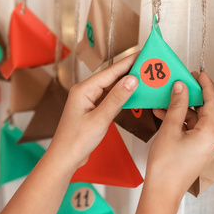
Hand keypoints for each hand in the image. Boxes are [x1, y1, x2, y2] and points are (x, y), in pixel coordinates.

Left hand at [48, 53, 138, 170]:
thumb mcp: (100, 119)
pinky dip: (122, 96)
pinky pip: (110, 98)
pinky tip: (133, 94)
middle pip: (111, 77)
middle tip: (148, 64)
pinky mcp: (92, 110)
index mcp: (83, 89)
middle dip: (129, 71)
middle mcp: (85, 92)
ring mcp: (88, 101)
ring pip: (111, 88)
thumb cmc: (76, 141)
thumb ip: (117, 98)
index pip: (110, 72)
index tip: (142, 54)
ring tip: (145, 77)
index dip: (127, 62)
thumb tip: (132, 80)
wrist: (65, 158)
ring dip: (127, 83)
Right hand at [146, 71, 213, 198]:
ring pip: (195, 120)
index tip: (198, 73)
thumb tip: (181, 88)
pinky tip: (163, 114)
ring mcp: (204, 146)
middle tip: (181, 82)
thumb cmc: (166, 166)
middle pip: (205, 110)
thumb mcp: (170, 129)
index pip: (213, 102)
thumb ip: (177, 105)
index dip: (206, 85)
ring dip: (181, 109)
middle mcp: (211, 139)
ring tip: (166, 98)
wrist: (162, 192)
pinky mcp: (195, 151)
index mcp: (210, 133)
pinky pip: (190, 129)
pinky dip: (179, 120)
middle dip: (191, 96)